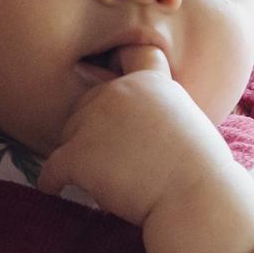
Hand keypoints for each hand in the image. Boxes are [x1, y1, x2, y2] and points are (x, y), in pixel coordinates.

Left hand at [37, 47, 253, 252]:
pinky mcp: (77, 153)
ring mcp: (94, 120)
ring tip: (99, 180)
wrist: (195, 198)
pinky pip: (51, 169)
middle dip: (91, 128)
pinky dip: (52, 181)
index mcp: (150, 81)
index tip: (107, 72)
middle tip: (108, 159)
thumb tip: (135, 131)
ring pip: (67, 136)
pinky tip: (56, 190)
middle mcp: (118, 91)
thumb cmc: (201, 172)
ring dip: (78, 156)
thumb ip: (158, 113)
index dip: (116, 62)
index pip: (128, 54)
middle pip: (86, 105)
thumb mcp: (187, 123)